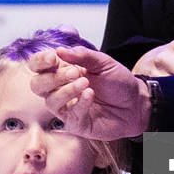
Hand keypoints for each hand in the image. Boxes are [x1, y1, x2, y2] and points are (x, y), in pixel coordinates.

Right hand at [27, 47, 148, 140]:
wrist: (135, 104)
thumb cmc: (118, 83)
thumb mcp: (103, 63)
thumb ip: (82, 55)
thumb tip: (60, 50)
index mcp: (62, 71)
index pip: (38, 66)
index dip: (39, 61)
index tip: (52, 58)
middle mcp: (60, 90)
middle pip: (37, 85)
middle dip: (53, 78)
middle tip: (74, 72)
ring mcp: (66, 108)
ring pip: (50, 101)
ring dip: (67, 91)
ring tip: (86, 84)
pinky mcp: (76, 123)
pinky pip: (69, 115)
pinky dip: (80, 103)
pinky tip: (90, 95)